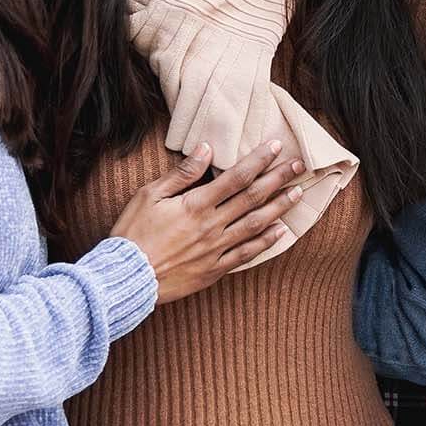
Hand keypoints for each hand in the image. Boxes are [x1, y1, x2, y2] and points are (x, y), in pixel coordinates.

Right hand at [111, 141, 308, 303]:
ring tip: (298, 193)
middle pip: (253, 198)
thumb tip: (206, 148)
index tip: (276, 146)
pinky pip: (246, 254)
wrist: (124, 278)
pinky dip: (266, 242)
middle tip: (300, 165)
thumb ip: (182, 173)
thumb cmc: (133, 234)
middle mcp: (211, 226)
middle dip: (278, 179)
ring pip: (256, 224)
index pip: (236, 177)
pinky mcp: (214, 270)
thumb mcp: (150, 195)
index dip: (259, 160)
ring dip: (280, 207)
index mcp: (196, 205)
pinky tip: (281, 232)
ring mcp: (215, 249)